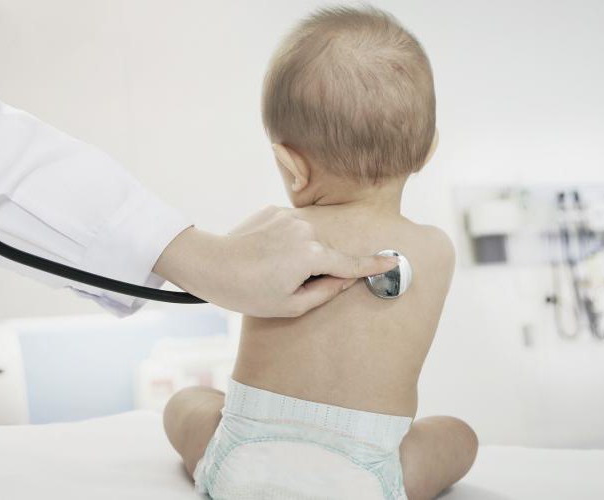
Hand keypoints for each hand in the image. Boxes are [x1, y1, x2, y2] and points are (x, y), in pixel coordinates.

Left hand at [153, 206, 396, 316]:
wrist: (210, 264)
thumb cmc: (248, 292)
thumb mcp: (290, 305)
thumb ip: (325, 292)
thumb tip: (346, 278)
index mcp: (312, 255)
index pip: (350, 263)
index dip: (373, 265)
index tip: (393, 262)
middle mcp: (306, 230)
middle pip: (326, 252)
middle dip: (315, 268)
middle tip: (282, 282)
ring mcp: (289, 217)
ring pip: (309, 239)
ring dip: (299, 253)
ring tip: (269, 268)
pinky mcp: (275, 210)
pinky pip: (292, 228)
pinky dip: (285, 242)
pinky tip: (264, 254)